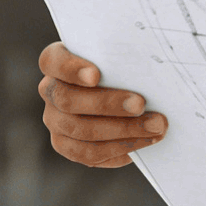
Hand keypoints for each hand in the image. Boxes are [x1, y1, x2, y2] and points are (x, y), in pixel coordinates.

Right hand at [38, 40, 166, 166]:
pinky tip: (144, 142)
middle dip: (107, 104)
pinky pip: (88, 154)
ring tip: (155, 127)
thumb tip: (151, 60)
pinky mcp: (66, 145)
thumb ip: (128, 52)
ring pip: (80, 131)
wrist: (125, 87)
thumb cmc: (123, 62)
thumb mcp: (123, 51)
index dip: (71, 69)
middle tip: (141, 105)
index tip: (96, 75)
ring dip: (122, 131)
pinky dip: (119, 149)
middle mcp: (50, 91)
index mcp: (57, 61)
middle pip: (68, 100)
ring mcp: (55, 120)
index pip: (53, 61)